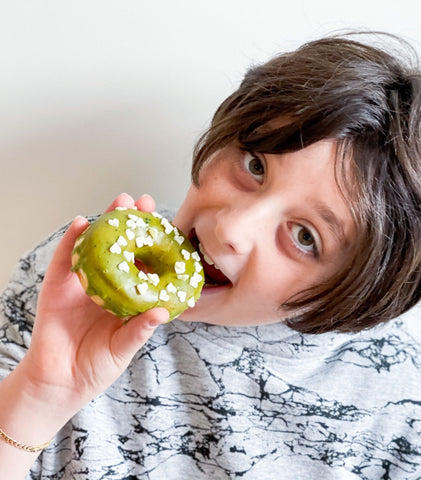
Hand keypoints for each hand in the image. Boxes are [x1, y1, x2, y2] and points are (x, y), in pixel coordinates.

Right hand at [21, 193, 168, 410]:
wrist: (58, 385)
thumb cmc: (94, 367)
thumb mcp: (123, 349)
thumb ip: (139, 330)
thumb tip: (162, 312)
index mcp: (124, 298)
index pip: (140, 264)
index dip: (152, 244)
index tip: (166, 225)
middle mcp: (105, 286)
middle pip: (119, 248)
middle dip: (131, 224)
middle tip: (143, 203)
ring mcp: (80, 284)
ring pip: (94, 247)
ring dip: (105, 222)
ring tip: (120, 203)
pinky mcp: (57, 288)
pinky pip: (64, 260)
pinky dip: (71, 240)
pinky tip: (81, 223)